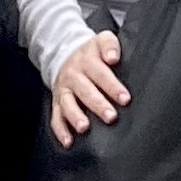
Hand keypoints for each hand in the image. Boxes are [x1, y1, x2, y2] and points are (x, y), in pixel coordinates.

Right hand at [48, 30, 130, 145]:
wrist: (65, 53)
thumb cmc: (91, 52)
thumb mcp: (101, 40)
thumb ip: (110, 45)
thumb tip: (113, 57)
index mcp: (87, 61)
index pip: (101, 74)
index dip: (113, 87)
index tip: (125, 98)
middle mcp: (74, 76)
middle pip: (85, 90)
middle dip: (98, 105)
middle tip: (111, 117)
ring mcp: (64, 89)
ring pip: (68, 104)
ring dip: (75, 116)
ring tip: (84, 128)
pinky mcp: (57, 102)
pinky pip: (55, 117)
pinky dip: (61, 130)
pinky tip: (68, 141)